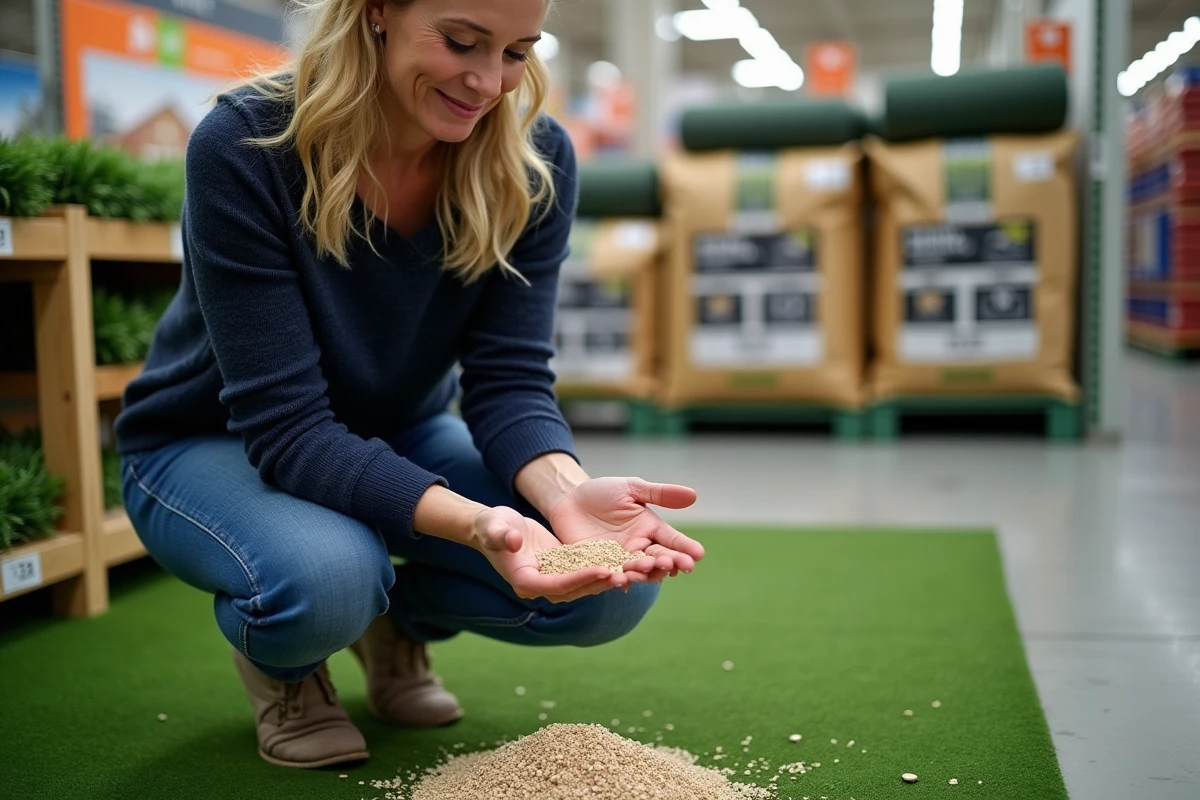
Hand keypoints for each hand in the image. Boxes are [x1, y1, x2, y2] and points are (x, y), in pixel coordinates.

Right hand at [471, 506, 632, 602]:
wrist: (496, 527)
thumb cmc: (491, 526)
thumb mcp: (493, 527)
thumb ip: (501, 535)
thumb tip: (513, 541)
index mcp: (525, 581)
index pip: (556, 585)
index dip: (579, 579)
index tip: (601, 570)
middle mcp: (541, 586)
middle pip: (574, 589)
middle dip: (599, 582)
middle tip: (625, 575)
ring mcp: (552, 579)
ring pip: (583, 584)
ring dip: (606, 579)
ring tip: (630, 572)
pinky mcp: (562, 569)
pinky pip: (584, 573)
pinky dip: (603, 570)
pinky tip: (624, 564)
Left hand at [546, 478, 703, 583]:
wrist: (569, 501)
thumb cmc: (602, 492)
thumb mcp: (632, 488)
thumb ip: (660, 494)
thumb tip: (694, 495)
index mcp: (651, 529)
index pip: (673, 541)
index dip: (685, 548)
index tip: (699, 554)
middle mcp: (639, 548)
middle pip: (658, 559)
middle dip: (670, 562)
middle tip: (679, 565)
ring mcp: (619, 559)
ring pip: (637, 571)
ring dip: (645, 572)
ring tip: (649, 569)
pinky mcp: (598, 567)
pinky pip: (610, 575)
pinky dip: (617, 579)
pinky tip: (622, 580)